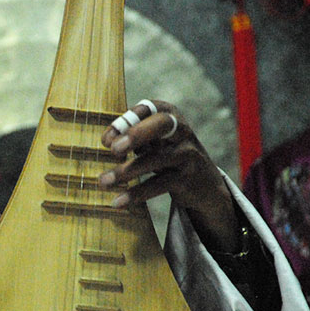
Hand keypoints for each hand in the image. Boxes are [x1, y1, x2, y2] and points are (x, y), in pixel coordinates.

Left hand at [98, 99, 240, 252]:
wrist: (205, 185)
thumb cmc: (168, 155)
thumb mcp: (153, 141)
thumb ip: (132, 137)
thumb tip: (107, 141)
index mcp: (170, 115)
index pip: (148, 108)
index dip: (125, 121)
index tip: (105, 140)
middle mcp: (181, 130)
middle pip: (162, 123)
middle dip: (136, 134)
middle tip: (113, 150)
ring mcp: (188, 154)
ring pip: (157, 158)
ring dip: (126, 171)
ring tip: (103, 181)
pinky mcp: (188, 178)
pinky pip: (159, 184)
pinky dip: (136, 193)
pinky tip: (118, 201)